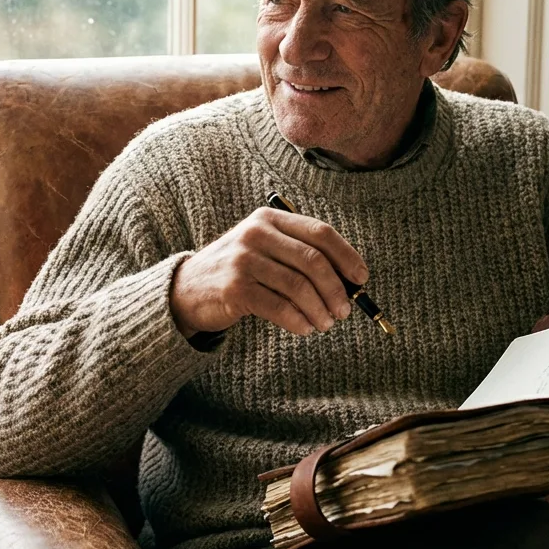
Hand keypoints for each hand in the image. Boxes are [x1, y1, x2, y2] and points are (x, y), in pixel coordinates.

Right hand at [171, 207, 368, 336]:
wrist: (188, 289)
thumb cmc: (239, 271)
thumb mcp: (266, 251)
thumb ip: (300, 257)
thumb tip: (349, 282)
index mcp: (270, 219)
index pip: (320, 232)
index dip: (346, 256)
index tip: (361, 279)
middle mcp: (256, 234)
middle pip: (313, 260)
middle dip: (336, 289)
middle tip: (345, 310)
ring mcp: (244, 260)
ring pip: (299, 286)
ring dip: (320, 310)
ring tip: (326, 324)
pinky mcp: (235, 288)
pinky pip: (279, 307)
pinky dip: (298, 321)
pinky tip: (305, 329)